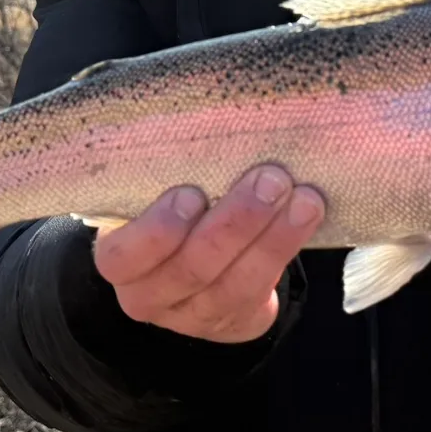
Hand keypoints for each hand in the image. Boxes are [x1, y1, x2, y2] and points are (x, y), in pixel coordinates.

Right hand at [93, 165, 325, 342]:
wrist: (201, 256)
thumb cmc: (177, 208)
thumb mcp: (159, 190)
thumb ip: (174, 169)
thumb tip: (211, 109)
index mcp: (121, 259)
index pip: (123, 258)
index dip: (156, 232)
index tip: (191, 193)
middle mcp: (150, 295)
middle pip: (191, 269)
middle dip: (236, 223)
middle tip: (270, 179)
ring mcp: (194, 315)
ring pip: (235, 285)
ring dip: (275, 238)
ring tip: (305, 198)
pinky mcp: (235, 322)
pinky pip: (263, 292)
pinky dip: (287, 250)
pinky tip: (308, 215)